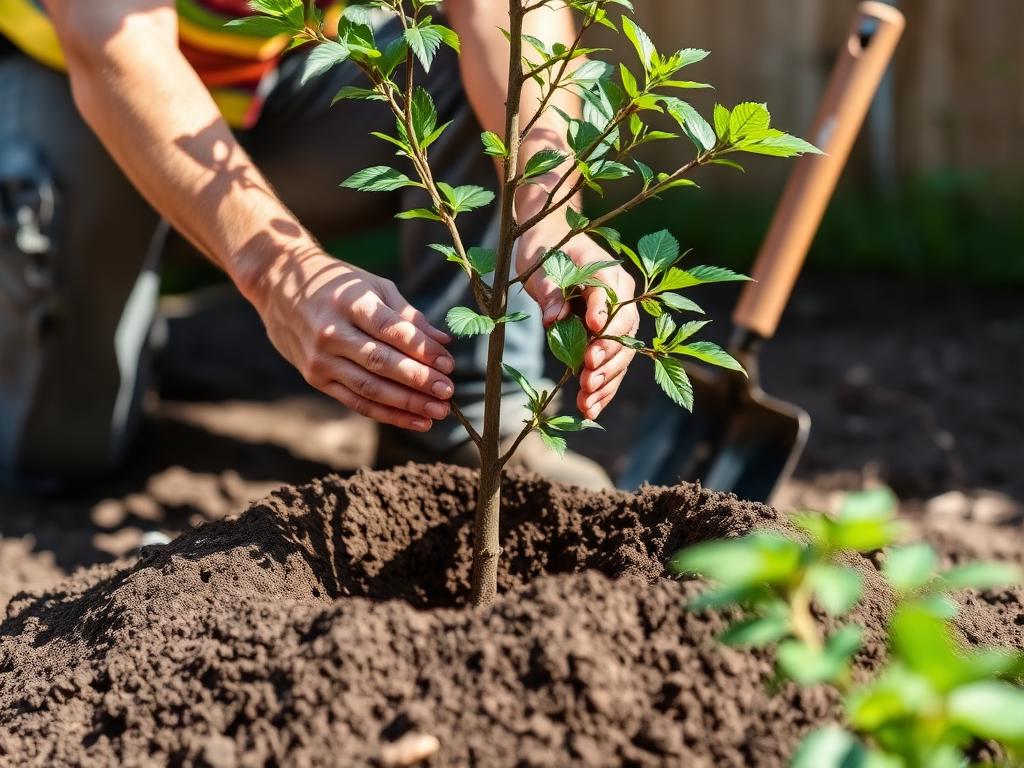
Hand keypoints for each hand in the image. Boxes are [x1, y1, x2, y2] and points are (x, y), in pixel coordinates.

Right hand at [251, 247, 454, 431]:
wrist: (279, 287)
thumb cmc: (337, 285)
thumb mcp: (373, 287)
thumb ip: (409, 316)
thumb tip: (444, 343)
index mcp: (349, 302)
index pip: (391, 330)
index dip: (422, 349)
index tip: (448, 364)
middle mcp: (331, 332)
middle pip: (380, 363)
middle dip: (418, 380)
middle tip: (448, 392)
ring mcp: (320, 358)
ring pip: (369, 388)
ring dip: (407, 403)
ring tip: (438, 411)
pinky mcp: (316, 378)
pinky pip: (356, 402)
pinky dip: (388, 414)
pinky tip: (416, 420)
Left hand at [518, 220, 639, 420]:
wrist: (551, 242)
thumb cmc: (545, 250)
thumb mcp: (539, 265)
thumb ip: (550, 289)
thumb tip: (553, 317)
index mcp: (605, 270)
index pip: (610, 295)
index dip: (604, 315)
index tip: (594, 331)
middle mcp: (621, 295)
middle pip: (623, 330)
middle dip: (607, 357)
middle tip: (587, 379)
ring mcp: (618, 318)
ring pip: (622, 354)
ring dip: (606, 381)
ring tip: (587, 404)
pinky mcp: (608, 337)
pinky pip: (611, 364)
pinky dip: (603, 388)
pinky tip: (591, 410)